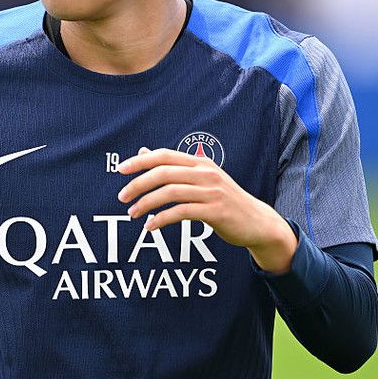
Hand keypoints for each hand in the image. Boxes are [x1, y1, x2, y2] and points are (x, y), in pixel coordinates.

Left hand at [117, 146, 297, 273]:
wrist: (257, 222)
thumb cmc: (224, 201)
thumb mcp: (201, 180)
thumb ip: (175, 167)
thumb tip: (144, 152)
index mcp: (200, 163)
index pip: (165, 156)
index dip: (141, 161)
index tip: (120, 170)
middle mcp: (206, 174)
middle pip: (164, 173)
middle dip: (138, 184)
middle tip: (122, 197)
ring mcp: (212, 192)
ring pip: (170, 193)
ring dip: (147, 203)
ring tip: (132, 213)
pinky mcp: (215, 212)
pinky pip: (182, 213)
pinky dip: (162, 219)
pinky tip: (150, 226)